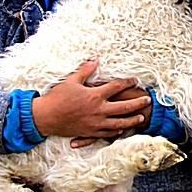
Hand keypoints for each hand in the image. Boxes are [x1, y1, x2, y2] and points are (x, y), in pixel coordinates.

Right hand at [31, 59, 149, 141]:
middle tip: (147, 101)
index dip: (127, 82)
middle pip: (124, 107)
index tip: (135, 80)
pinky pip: (106, 133)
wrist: (44, 117)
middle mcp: (98, 110)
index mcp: (95, 96)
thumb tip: (95, 58)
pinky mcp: (89, 132)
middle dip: (137, 103)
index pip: (117, 87)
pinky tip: (121, 129)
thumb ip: (85, 69)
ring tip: (140, 118)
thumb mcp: (71, 80)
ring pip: (118, 123)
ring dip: (131, 120)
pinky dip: (115, 131)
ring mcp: (95, 123)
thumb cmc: (56, 97)